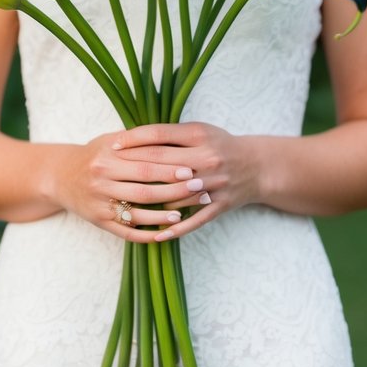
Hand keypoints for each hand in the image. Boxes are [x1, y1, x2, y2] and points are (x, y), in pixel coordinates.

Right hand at [55, 127, 217, 239]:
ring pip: (137, 213)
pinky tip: (165, 233)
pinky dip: (147, 234)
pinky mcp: (99, 222)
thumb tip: (173, 135)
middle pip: (145, 188)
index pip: (145, 164)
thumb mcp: (109, 140)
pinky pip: (126, 232)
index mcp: (107, 159)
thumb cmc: (93, 155)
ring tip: (184, 213)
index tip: (192, 169)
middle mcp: (101, 181)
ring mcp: (100, 204)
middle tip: (198, 188)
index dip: (170, 167)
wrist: (59, 176)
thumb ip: (137, 139)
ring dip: (163, 215)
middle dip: (174, 189)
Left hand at [110, 121, 259, 240]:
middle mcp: (207, 158)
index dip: (134, 139)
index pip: (160, 136)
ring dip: (149, 202)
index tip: (113, 144)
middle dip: (133, 168)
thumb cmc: (220, 145)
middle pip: (163, 164)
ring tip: (124, 205)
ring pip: (174, 195)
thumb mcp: (200, 131)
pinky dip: (174, 229)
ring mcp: (214, 183)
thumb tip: (134, 137)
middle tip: (109, 172)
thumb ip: (172, 135)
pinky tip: (155, 235)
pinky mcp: (220, 205)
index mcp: (200, 135)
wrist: (257, 166)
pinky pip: (194, 220)